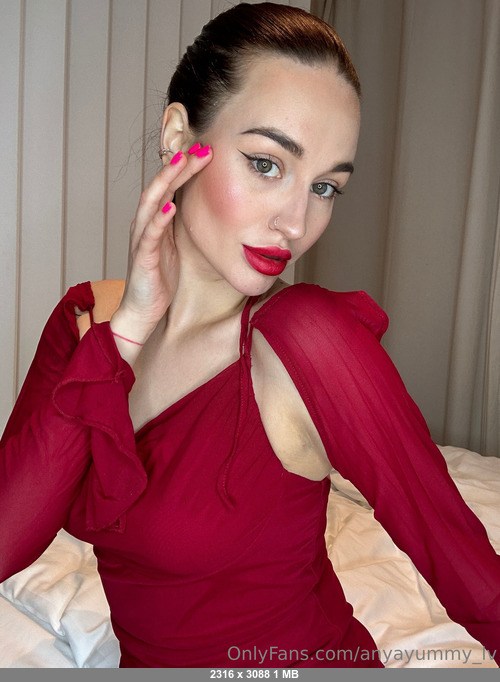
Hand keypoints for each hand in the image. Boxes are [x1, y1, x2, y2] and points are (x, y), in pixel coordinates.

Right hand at [110, 145, 211, 357]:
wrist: (142, 311)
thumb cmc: (160, 280)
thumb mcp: (176, 247)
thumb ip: (184, 227)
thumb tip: (210, 212)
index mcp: (155, 221)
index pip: (170, 186)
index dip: (186, 168)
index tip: (207, 152)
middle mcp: (145, 224)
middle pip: (160, 186)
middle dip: (179, 165)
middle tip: (200, 148)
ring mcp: (142, 238)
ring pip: (151, 201)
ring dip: (167, 181)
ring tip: (182, 164)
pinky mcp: (142, 257)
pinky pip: (150, 233)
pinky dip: (159, 218)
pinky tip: (171, 206)